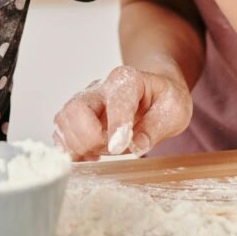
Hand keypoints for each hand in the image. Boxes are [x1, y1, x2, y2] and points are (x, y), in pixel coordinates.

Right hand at [53, 64, 192, 159]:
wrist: (155, 92)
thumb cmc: (165, 99)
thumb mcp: (175, 110)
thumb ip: (156, 127)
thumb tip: (136, 146)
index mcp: (127, 80)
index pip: (116, 101)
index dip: (116, 126)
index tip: (118, 148)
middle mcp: (100, 88)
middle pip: (76, 107)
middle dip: (87, 136)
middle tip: (108, 150)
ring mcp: (85, 102)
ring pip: (63, 120)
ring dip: (77, 144)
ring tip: (100, 152)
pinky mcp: (78, 118)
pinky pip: (61, 134)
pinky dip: (70, 149)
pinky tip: (91, 155)